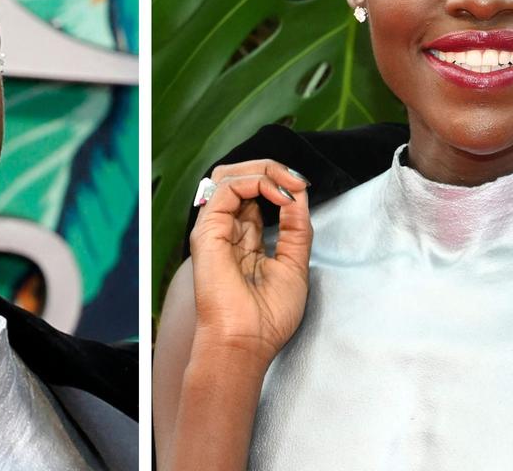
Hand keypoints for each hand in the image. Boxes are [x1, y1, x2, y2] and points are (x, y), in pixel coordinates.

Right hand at [188, 160, 313, 369]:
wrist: (246, 343)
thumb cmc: (266, 319)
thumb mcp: (295, 265)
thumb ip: (296, 230)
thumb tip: (299, 195)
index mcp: (243, 241)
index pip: (255, 196)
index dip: (280, 185)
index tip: (304, 190)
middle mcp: (226, 231)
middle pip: (239, 179)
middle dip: (271, 170)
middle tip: (298, 181)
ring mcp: (214, 229)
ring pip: (230, 175)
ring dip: (264, 170)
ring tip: (290, 183)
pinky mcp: (208, 230)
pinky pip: (227, 187)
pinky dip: (257, 182)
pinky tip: (279, 195)